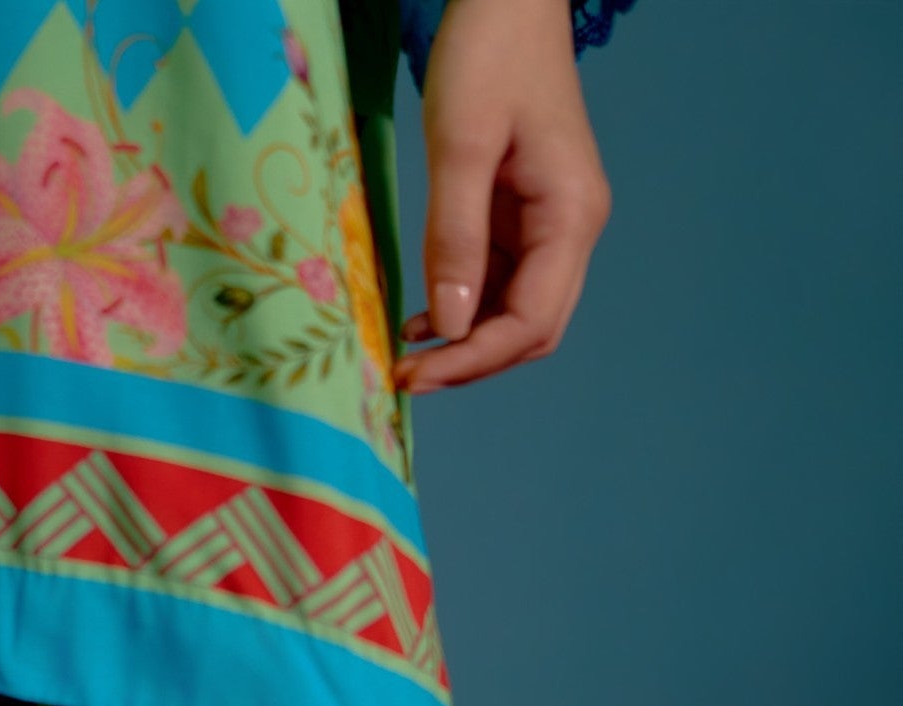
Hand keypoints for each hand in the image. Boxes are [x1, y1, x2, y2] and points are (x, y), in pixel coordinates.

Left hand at [398, 0, 610, 394]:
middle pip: (532, 329)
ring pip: (516, 313)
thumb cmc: (487, 54)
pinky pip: (500, 283)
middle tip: (407, 377)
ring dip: (466, 343)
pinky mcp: (526, 217)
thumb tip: (451, 325)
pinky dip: (464, 310)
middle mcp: (572, 229)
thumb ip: (456, 238)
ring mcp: (552, 225)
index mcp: (571, 215)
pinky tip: (422, 317)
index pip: (532, 320)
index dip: (475, 360)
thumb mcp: (460, 146)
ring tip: (407, 354)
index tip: (415, 376)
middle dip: (472, 363)